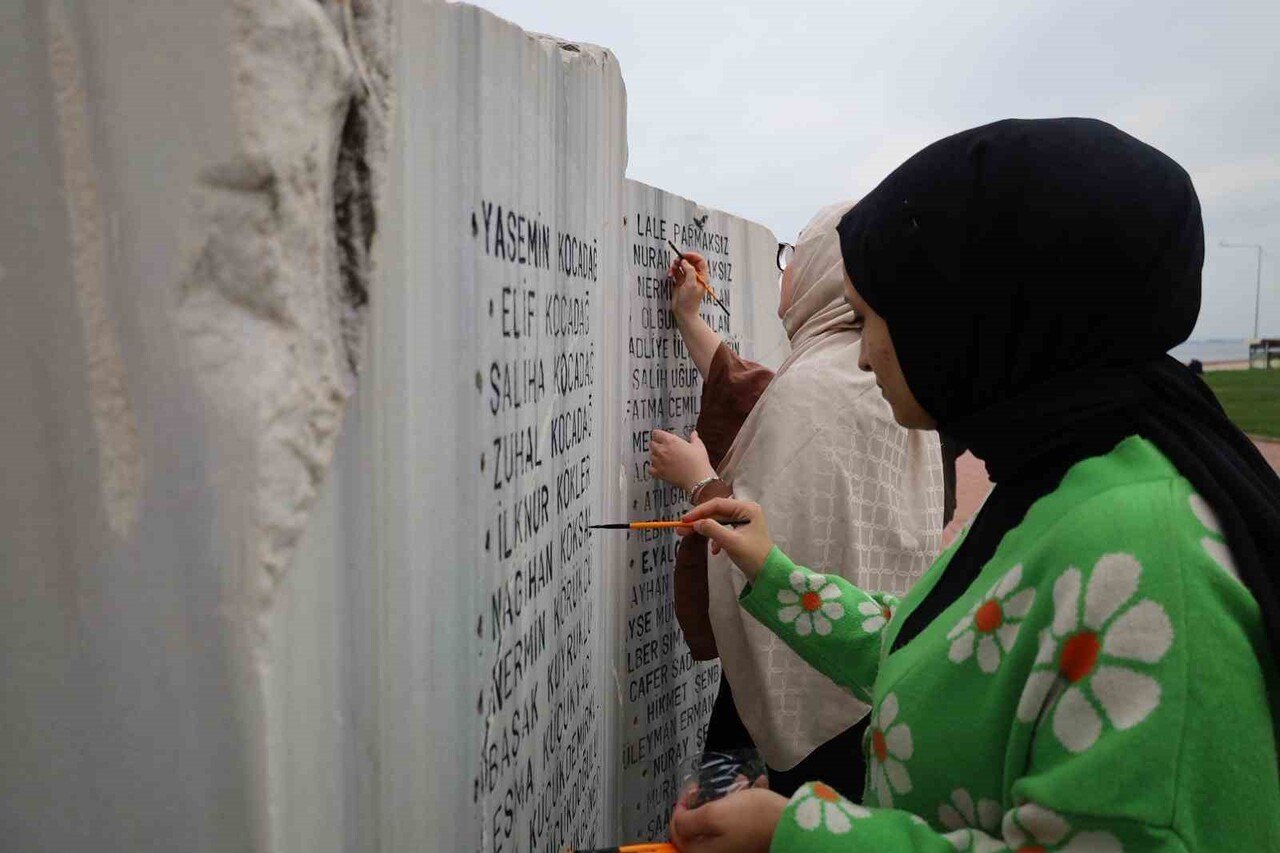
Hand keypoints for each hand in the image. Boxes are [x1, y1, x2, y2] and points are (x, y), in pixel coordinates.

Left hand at [650, 429, 714, 491]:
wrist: (698, 479)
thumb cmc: (698, 462)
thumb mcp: (698, 446)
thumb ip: (694, 438)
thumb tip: (694, 434)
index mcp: (671, 441)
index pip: (656, 433)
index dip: (658, 434)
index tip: (661, 436)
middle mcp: (662, 450)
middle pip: (652, 444)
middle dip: (656, 444)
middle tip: (662, 447)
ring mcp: (659, 462)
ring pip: (650, 456)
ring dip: (655, 456)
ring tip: (662, 457)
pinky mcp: (659, 473)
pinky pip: (650, 469)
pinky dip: (653, 468)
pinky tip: (658, 467)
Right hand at [668, 251, 710, 319]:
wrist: (684, 312)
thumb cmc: (690, 301)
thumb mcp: (691, 284)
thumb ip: (689, 271)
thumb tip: (685, 262)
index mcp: (702, 276)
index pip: (700, 260)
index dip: (692, 256)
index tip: (684, 255)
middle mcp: (695, 276)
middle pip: (690, 261)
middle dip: (682, 260)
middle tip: (676, 261)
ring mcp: (687, 278)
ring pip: (682, 266)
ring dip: (675, 265)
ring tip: (671, 269)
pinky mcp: (680, 282)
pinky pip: (676, 272)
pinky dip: (672, 271)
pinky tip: (670, 274)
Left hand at [670, 788, 786, 852]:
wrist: (792, 827)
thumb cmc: (751, 819)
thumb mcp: (714, 815)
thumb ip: (688, 821)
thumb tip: (678, 820)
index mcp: (702, 852)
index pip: (677, 831)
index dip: (681, 807)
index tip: (693, 790)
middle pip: (698, 826)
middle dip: (705, 801)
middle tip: (713, 786)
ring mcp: (734, 848)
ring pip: (720, 821)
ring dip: (726, 799)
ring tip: (738, 783)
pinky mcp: (750, 840)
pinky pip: (739, 821)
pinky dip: (743, 803)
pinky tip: (753, 787)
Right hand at [680, 498, 773, 580]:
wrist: (768, 576)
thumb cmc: (753, 557)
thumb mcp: (731, 542)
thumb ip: (712, 529)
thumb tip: (695, 523)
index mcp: (747, 508)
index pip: (718, 504)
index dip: (699, 511)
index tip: (683, 520)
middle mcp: (745, 511)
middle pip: (716, 512)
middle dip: (699, 521)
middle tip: (681, 529)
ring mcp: (743, 521)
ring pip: (718, 521)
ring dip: (706, 530)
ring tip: (690, 537)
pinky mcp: (740, 532)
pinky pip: (722, 530)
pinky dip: (715, 539)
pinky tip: (715, 551)